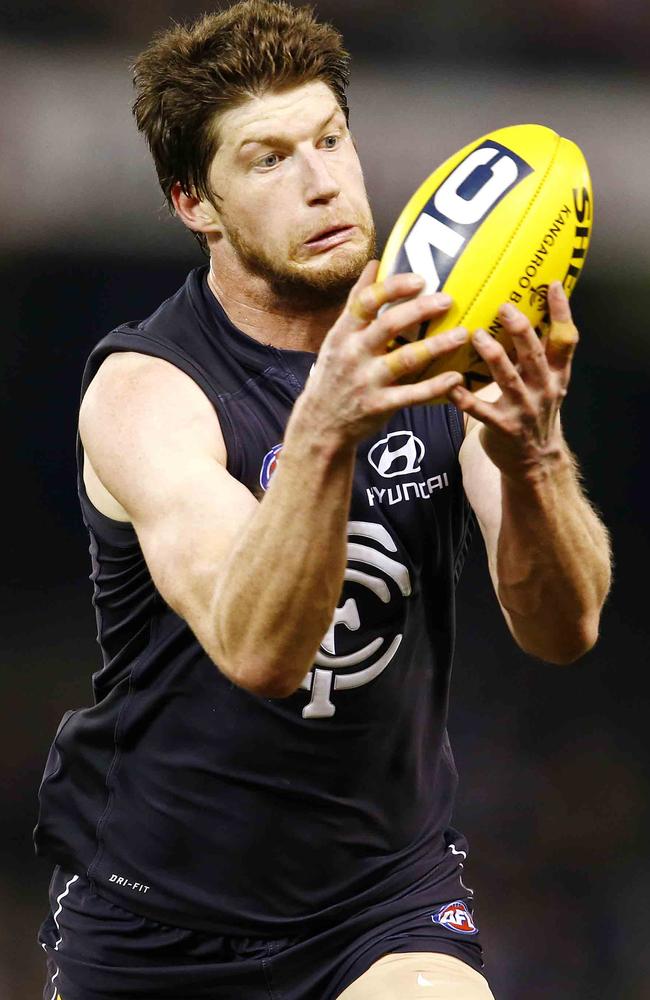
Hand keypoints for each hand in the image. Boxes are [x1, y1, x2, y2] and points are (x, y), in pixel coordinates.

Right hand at [296, 260, 468, 445]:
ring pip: (406, 359)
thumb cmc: (335, 374)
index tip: (420, 279)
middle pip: (388, 325)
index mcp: (344, 333)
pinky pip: (412, 395)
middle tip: (448, 300)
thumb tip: (375, 264)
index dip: (394, 287)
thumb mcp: (337, 337)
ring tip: (462, 334)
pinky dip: (436, 386)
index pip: (366, 301)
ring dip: (437, 346)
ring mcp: (366, 381)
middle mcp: (353, 354)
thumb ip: (357, 302)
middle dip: (420, 310)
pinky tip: (457, 377)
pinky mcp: (379, 406)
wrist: (320, 423)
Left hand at [448, 282, 578, 479]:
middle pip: (534, 355)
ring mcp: (523, 410)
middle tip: (503, 307)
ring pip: (508, 380)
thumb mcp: (548, 383)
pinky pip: (481, 411)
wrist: (535, 461)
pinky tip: (450, 386)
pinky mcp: (502, 428)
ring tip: (476, 336)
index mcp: (556, 375)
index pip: (565, 339)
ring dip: (492, 356)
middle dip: (520, 330)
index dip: (561, 312)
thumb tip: (527, 313)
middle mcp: (543, 390)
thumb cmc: (535, 412)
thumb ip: (540, 354)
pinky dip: (464, 399)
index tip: (553, 285)